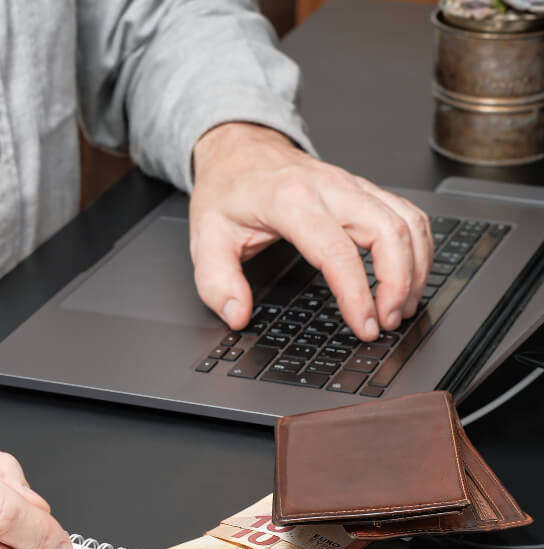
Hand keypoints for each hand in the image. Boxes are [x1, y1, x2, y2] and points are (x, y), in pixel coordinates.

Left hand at [189, 122, 431, 340]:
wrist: (238, 148)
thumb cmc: (227, 190)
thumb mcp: (206, 237)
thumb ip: (216, 282)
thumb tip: (237, 315)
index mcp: (291, 200)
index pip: (337, 251)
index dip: (356, 293)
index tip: (363, 324)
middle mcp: (330, 188)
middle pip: (389, 232)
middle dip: (398, 283)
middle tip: (386, 322)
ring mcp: (352, 185)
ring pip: (407, 222)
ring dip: (415, 269)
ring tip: (400, 307)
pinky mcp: (364, 189)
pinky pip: (407, 214)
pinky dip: (418, 248)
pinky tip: (409, 276)